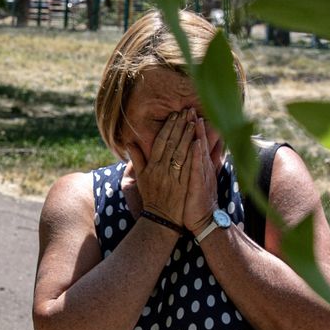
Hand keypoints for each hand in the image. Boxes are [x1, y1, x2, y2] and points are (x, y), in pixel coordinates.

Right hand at [126, 109, 195, 228]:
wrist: (160, 218)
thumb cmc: (151, 196)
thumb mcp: (140, 178)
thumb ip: (136, 159)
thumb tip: (129, 142)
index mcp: (151, 166)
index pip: (160, 142)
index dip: (168, 127)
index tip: (175, 115)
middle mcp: (161, 170)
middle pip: (171, 144)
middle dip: (180, 126)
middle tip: (187, 111)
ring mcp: (173, 178)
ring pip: (181, 153)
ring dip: (188, 136)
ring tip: (195, 121)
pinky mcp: (183, 185)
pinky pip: (189, 167)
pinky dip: (194, 154)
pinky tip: (199, 142)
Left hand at [183, 113, 219, 234]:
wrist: (203, 221)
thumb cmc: (195, 201)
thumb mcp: (194, 180)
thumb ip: (192, 166)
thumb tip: (191, 154)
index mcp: (198, 166)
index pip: (194, 143)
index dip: (191, 128)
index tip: (187, 113)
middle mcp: (201, 168)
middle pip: (197, 143)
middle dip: (193, 126)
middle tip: (190, 108)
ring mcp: (201, 175)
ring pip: (198, 152)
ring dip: (197, 135)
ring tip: (195, 119)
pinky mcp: (198, 185)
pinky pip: (197, 168)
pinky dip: (196, 155)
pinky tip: (196, 143)